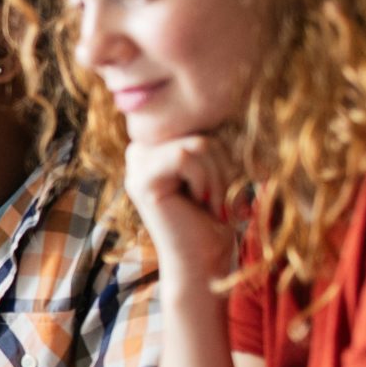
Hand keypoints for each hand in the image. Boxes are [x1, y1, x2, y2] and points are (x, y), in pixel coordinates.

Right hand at [124, 136, 235, 287]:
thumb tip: (228, 102)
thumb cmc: (215, 220)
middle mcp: (140, 150)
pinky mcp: (141, 180)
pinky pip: (185, 155)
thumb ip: (210, 138)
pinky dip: (205, 182)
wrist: (204, 264)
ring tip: (210, 205)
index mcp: (156, 144)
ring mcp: (137, 165)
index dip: (222, 154)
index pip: (201, 122)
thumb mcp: (215, 169)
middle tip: (215, 201)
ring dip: (217, 179)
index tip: (218, 189)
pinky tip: (199, 204)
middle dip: (221, 168)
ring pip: (198, 144)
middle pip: (200, 131)